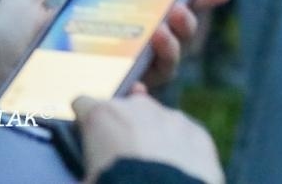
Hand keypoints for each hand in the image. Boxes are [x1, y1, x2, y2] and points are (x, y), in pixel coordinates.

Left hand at [0, 0, 231, 94]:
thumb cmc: (4, 45)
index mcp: (108, 21)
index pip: (157, 5)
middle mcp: (120, 48)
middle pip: (172, 33)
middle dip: (191, 17)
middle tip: (185, 5)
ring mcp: (117, 76)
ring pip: (164, 63)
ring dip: (174, 45)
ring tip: (163, 29)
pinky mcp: (109, 99)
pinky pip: (140, 97)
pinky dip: (146, 88)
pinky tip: (139, 81)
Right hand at [74, 93, 223, 183]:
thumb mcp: (88, 180)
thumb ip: (90, 165)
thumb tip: (92, 173)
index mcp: (102, 117)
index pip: (83, 104)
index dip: (85, 123)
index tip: (88, 138)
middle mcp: (138, 107)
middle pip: (126, 109)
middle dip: (124, 128)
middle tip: (124, 158)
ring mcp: (172, 117)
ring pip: (159, 121)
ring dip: (155, 138)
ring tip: (154, 171)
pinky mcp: (198, 133)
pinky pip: (186, 138)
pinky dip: (181, 151)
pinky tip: (177, 174)